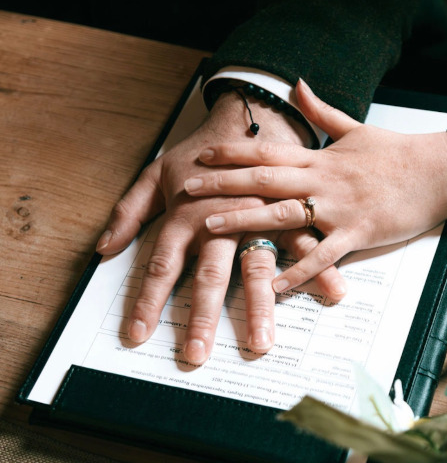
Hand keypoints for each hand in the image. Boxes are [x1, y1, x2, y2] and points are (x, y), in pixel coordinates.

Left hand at [95, 88, 343, 362]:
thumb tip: (104, 249)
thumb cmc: (203, 145)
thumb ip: (129, 211)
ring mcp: (259, 216)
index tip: (138, 336)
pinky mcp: (293, 211)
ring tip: (262, 343)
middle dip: (202, 317)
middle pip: (209, 275)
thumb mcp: (156, 172)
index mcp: (187, 213)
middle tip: (197, 354)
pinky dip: (314, 268)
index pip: (161, 265)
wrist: (253, 108)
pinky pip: (305, 244)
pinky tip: (325, 295)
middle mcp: (222, 218)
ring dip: (259, 307)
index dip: (146, 302)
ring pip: (258, 267)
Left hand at [184, 80, 446, 292]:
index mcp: (319, 157)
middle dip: (221, 185)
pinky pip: (322, 254)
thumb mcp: (355, 128)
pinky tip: (273, 285)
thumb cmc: (397, 153)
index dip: (230, 152)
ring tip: (209, 229)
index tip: (200, 153)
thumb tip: (298, 84)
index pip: (266, 150)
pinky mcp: (358, 233)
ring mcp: (338, 208)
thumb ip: (321, 111)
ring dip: (244, 221)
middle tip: (186, 190)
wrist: (440, 171)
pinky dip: (297, 269)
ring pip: (283, 215)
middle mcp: (322, 180)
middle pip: (263, 180)